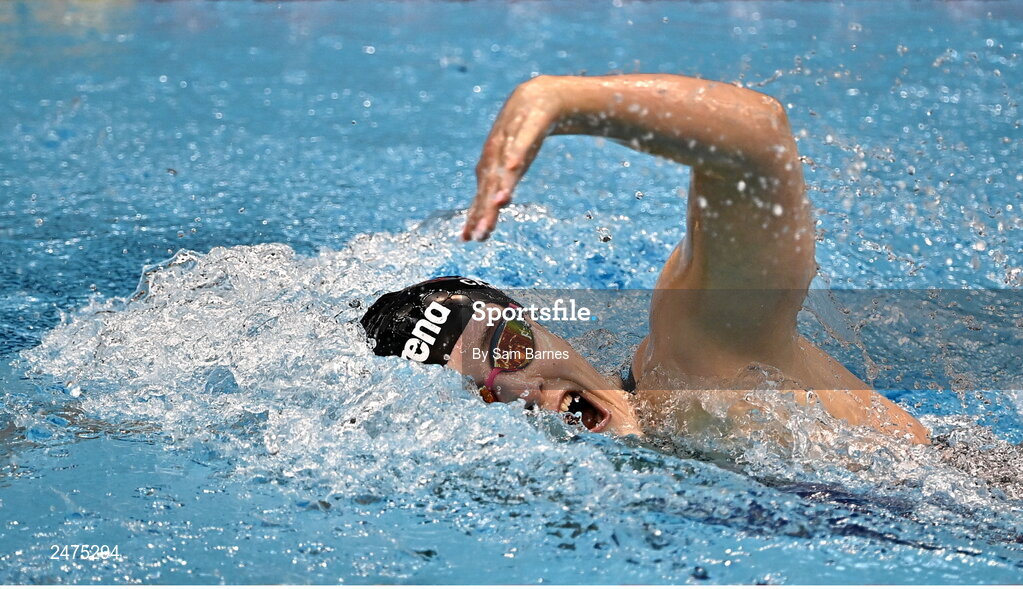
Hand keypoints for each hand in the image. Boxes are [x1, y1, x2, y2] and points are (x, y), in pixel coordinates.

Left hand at [461, 77, 563, 240]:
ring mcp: (510, 141)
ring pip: (504, 168)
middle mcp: (495, 157)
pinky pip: (522, 142)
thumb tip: (496, 209)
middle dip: (484, 211)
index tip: (470, 240)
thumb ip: (502, 186)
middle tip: (480, 234)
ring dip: (500, 185)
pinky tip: (513, 167)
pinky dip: (516, 154)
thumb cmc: (521, 137)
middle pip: (489, 188)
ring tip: (498, 204)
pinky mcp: (527, 127)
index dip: (475, 218)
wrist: (535, 98)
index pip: (481, 197)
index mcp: (491, 168)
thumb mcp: (512, 165)